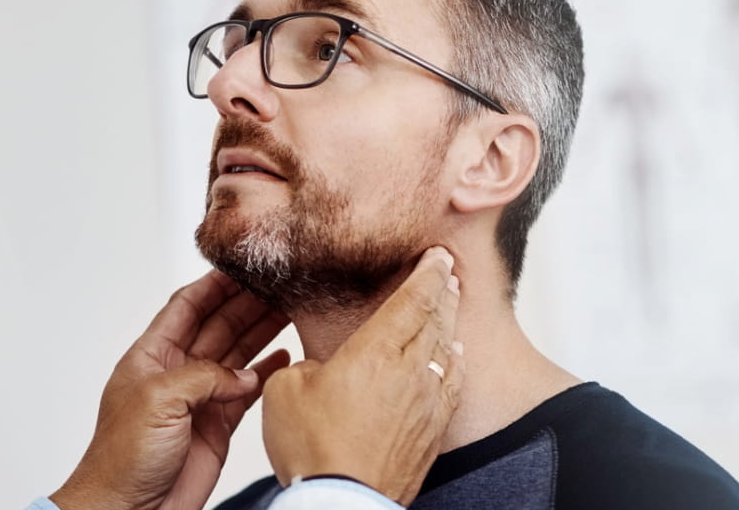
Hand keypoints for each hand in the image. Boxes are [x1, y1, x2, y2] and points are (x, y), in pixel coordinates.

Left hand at [51, 270, 292, 509]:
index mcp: (150, 357)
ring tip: (292, 310)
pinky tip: (286, 355)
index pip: (185, 307)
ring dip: (262, 332)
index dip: (213, 285)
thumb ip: (202, 376)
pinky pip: (247, 390)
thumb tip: (241, 374)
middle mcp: (175, 373)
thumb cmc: (122, 459)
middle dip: (247, 304)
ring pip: (236, 354)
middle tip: (281, 284)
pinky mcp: (217, 426)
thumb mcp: (158, 400)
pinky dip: (267, 372)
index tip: (243, 265)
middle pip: (217, 325)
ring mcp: (198, 399)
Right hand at [259, 247, 463, 505]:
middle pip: (436, 319)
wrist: (342, 501)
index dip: (427, 272)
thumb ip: (306, 366)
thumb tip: (320, 370)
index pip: (412, 300)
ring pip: (446, 350)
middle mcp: (410, 371)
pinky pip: (451, 385)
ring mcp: (427, 402)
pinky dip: (454, 363)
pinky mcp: (432, 431)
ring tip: (452, 304)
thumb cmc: (312, 448)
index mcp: (375, 352)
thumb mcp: (285, 390)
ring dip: (450, 322)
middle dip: (443, 290)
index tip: (437, 254)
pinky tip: (453, 357)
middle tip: (448, 270)